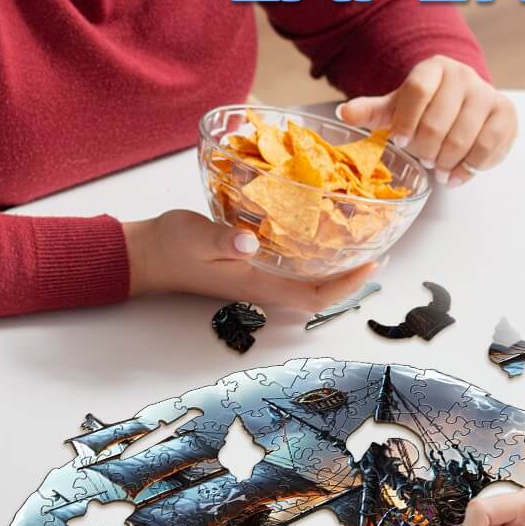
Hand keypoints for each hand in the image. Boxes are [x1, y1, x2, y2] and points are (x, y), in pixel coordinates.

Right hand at [123, 209, 376, 309]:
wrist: (147, 253)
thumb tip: (251, 241)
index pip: (314, 296)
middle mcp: (265, 285)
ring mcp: (259, 276)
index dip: (347, 285)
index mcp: (258, 285)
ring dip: (335, 264)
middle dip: (351, 275)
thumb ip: (225, 238)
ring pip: (308, 278)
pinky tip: (319, 229)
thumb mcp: (197, 237)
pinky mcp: (252, 262)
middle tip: (377, 248)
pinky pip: (293, 264)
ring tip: (359, 238)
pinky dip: (313, 251)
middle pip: (320, 291)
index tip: (372, 263)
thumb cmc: (171, 247)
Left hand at [336, 56, 515, 185]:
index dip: (406, 120)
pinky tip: (458, 172)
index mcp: (433, 68)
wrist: (464, 100)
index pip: (416, 90)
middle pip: (438, 121)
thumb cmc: (427, 106)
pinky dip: (469, 167)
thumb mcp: (398, 106)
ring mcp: (487, 93)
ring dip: (446, 162)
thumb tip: (343, 113)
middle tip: (425, 158)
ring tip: (440, 168)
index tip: (400, 141)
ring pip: (462, 139)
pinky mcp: (506, 114)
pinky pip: (487, 148)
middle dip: (426, 149)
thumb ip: (373, 110)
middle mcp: (462, 75)